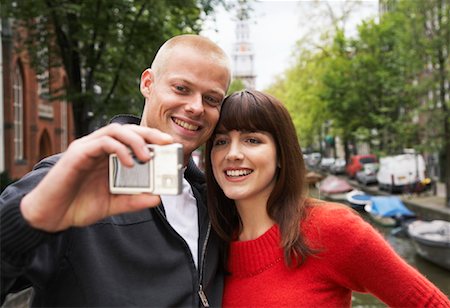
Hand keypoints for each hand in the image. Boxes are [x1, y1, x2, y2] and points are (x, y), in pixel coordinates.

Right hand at [20, 123, 172, 231]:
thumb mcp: (113, 205)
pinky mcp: (77, 153)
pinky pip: (101, 142)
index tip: (171, 147)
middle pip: (128, 130)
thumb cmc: (78, 206)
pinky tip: (129, 163)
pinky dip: (118, 149)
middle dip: (150, 134)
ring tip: (148, 156)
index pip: (133, 140)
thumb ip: (133, 201)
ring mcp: (87, 148)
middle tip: (167, 143)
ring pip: (115, 130)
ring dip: (135, 140)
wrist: (50, 216)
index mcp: (108, 157)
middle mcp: (99, 148)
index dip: (152, 140)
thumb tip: (157, 197)